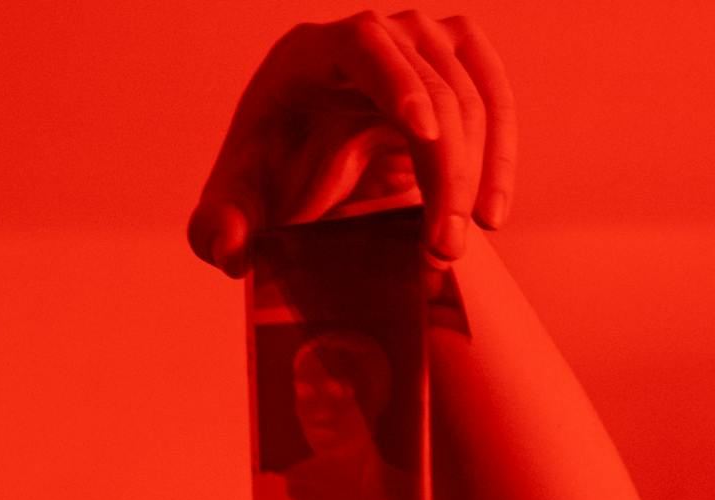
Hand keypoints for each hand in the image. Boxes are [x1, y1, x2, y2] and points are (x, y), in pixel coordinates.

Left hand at [188, 11, 518, 277]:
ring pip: (469, 98)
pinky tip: (490, 211)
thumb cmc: (266, 177)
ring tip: (454, 246)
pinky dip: (499, 156)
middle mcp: (373, 35)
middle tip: (441, 247)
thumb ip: (214, 230)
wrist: (305, 167)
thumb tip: (229, 249)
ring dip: (474, 174)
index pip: (363, 45)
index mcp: (311, 52)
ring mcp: (422, 43)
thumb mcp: (229, 209)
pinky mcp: (456, 65)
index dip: (398, 82)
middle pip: (428, 84)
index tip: (423, 134)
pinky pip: (493, 100)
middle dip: (444, 169)